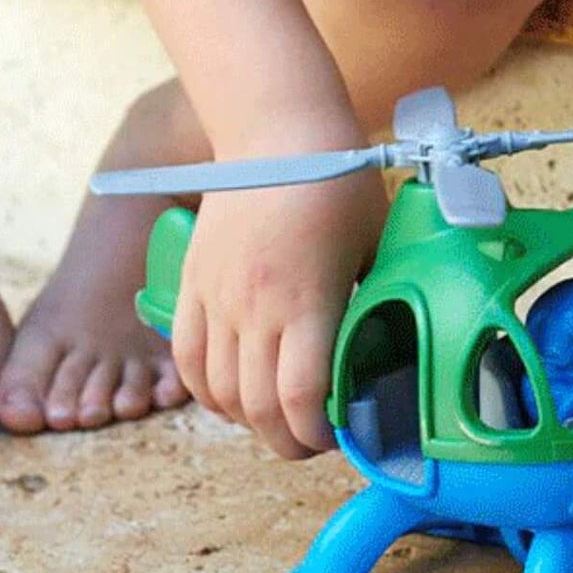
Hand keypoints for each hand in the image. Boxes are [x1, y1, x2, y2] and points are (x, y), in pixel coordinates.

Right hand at [173, 161, 387, 459]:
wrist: (281, 131)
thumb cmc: (340, 183)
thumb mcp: (377, 246)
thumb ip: (375, 303)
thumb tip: (384, 354)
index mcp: (307, 299)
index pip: (301, 399)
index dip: (319, 435)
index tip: (341, 435)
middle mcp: (254, 306)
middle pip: (259, 408)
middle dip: (288, 441)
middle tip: (312, 440)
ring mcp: (216, 297)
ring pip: (219, 392)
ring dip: (249, 419)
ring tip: (277, 418)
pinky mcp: (192, 283)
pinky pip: (188, 358)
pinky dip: (207, 390)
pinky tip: (232, 394)